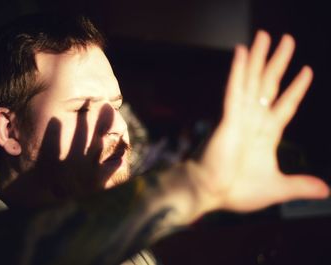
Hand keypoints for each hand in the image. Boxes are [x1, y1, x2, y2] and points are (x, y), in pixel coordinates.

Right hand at [194, 30, 328, 213]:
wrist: (208, 193)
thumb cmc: (236, 192)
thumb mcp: (276, 189)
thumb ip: (300, 185)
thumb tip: (326, 188)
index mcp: (265, 136)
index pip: (284, 106)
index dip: (296, 89)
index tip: (306, 72)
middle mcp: (253, 122)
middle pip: (269, 86)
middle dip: (277, 63)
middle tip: (286, 40)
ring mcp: (240, 118)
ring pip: (252, 82)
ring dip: (258, 59)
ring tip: (264, 36)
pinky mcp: (228, 119)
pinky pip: (234, 90)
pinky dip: (238, 71)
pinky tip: (242, 52)